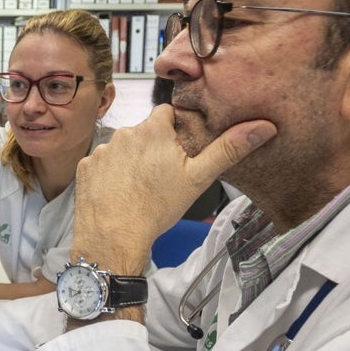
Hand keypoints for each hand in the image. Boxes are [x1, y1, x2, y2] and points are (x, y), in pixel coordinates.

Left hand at [73, 106, 275, 270]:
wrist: (114, 237)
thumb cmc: (157, 208)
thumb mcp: (198, 178)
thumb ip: (229, 148)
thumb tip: (263, 126)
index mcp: (153, 129)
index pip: (167, 114)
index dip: (175, 130)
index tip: (180, 149)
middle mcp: (124, 133)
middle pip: (144, 132)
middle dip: (153, 147)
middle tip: (162, 174)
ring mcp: (102, 150)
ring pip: (123, 148)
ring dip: (131, 160)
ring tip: (139, 187)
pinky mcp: (86, 167)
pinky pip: (102, 164)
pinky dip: (110, 175)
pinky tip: (118, 193)